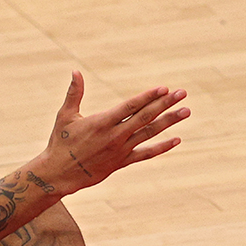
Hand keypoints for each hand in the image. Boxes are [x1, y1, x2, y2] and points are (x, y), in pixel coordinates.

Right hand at [40, 71, 189, 193]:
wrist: (59, 174)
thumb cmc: (60, 143)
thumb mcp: (65, 116)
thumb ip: (74, 93)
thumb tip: (75, 71)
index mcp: (102, 122)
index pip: (131, 106)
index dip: (148, 97)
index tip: (164, 88)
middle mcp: (115, 136)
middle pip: (145, 117)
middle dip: (165, 104)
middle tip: (182, 93)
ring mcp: (120, 150)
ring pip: (149, 133)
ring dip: (169, 122)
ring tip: (186, 111)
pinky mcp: (122, 162)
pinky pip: (146, 154)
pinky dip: (162, 147)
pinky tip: (177, 140)